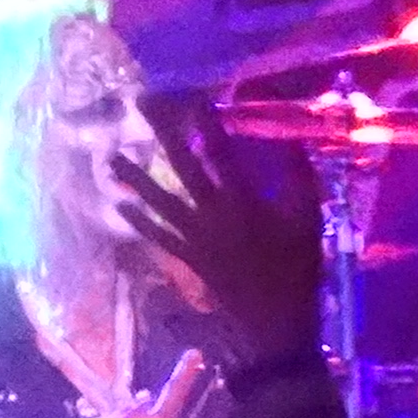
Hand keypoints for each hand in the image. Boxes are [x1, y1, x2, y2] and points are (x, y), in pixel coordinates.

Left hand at [116, 108, 320, 358]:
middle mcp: (210, 214)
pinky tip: (122, 208)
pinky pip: (160, 236)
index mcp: (241, 201)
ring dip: (134, 179)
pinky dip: (140, 222)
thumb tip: (292, 139)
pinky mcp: (189, 258)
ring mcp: (194, 237)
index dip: (206, 123)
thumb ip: (299, 177)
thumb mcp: (308, 218)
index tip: (193, 96)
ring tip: (110, 159)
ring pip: (159, 201)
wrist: (276, 322)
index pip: (220, 152)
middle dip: (161, 132)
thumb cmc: (296, 267)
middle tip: (140, 103)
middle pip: (181, 166)